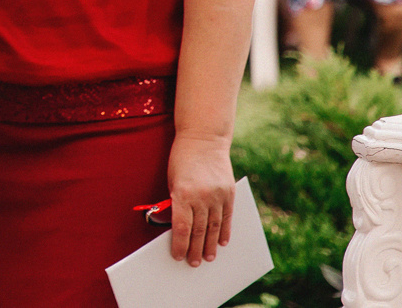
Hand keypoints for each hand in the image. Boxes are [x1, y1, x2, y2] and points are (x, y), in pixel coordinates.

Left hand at [166, 133, 234, 265]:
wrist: (203, 138)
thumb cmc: (181, 160)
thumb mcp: (172, 181)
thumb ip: (174, 203)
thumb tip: (173, 228)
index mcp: (183, 193)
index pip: (182, 227)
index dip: (180, 244)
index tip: (177, 257)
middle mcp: (202, 196)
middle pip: (199, 230)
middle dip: (195, 249)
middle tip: (193, 263)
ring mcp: (218, 195)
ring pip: (214, 227)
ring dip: (210, 245)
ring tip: (208, 258)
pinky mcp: (229, 192)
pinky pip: (227, 217)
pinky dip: (224, 231)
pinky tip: (221, 242)